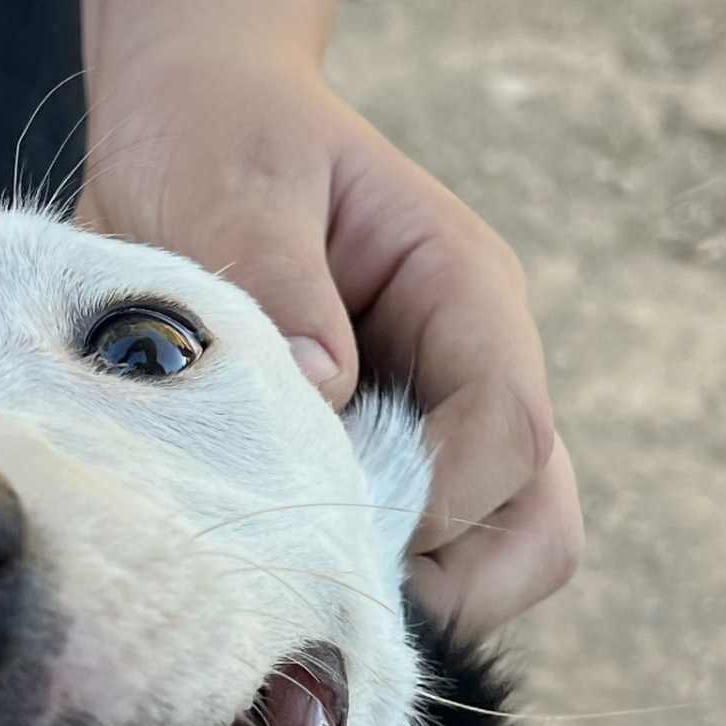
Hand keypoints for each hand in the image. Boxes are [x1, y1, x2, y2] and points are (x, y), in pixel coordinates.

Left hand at [78, 46, 583, 640]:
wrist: (189, 125)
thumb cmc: (215, 139)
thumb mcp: (229, 182)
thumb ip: (275, 281)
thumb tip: (320, 390)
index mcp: (463, 291)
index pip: (506, 431)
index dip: (431, 505)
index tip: (327, 532)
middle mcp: (473, 373)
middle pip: (535, 528)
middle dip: (449, 588)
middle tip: (323, 594)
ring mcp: (438, 433)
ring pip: (491, 565)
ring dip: (410, 601)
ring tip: (297, 590)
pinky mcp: (384, 475)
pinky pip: (416, 568)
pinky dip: (359, 594)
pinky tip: (276, 580)